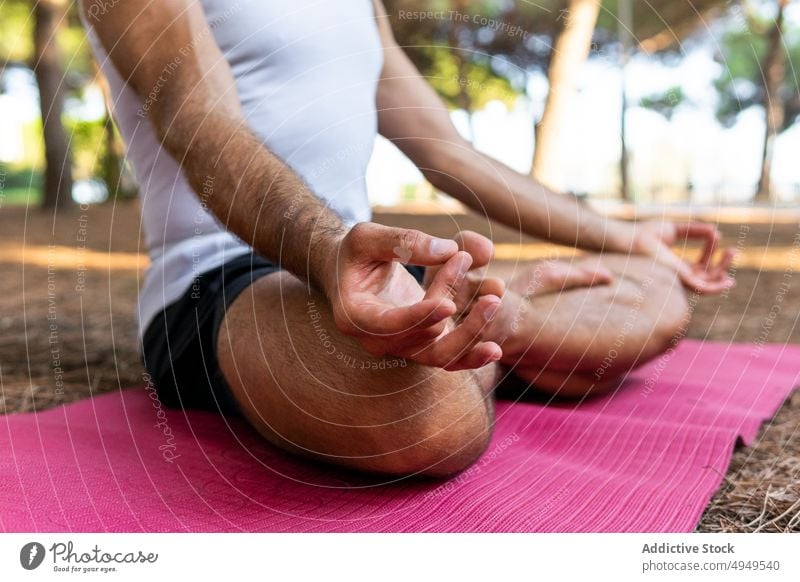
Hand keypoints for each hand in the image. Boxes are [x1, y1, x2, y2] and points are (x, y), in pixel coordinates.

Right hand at [323, 223, 502, 370]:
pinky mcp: (422, 346)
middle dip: (453, 306)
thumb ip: (402, 241)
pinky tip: (495, 348)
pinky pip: (449, 359)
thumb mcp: (366, 238)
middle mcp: (378, 341)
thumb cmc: (356, 253)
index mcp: (356, 317)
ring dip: (472, 333)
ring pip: (441, 355)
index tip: (448, 304)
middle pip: (423, 339)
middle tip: (479, 277)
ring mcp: (402, 347)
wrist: (353, 273)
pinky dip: (472, 356)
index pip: (389, 325)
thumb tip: (447, 250)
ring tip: (495, 303)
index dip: (419, 317)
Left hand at [631, 220, 734, 293]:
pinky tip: (727, 278)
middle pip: (707, 277)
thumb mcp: (675, 230)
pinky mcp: (679, 279)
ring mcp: (679, 279)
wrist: (632, 240)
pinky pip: (702, 289)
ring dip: (723, 272)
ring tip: (732, 253)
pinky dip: (716, 286)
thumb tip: (715, 231)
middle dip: (723, 266)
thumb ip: (694, 230)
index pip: (700, 265)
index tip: (715, 235)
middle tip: (732, 251)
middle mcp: (678, 276)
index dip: (711, 250)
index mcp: (677, 266)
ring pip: (708, 284)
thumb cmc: (645, 235)